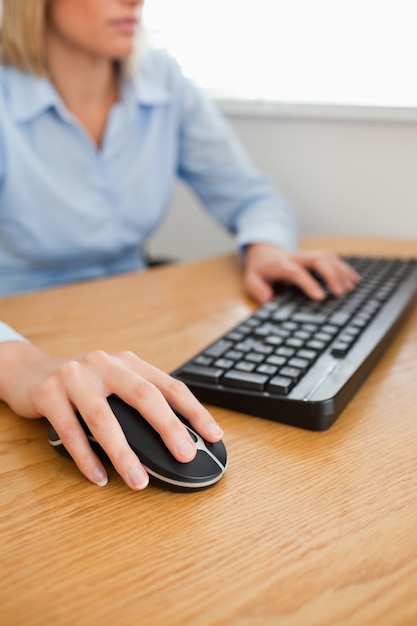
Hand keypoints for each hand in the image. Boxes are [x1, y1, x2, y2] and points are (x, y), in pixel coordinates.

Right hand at [0, 342, 222, 489]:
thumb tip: (177, 440)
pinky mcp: (48, 393)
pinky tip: (99, 477)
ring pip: (103, 418)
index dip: (194, 410)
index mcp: (128, 362)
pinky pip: (69, 431)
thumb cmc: (82, 384)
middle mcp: (104, 364)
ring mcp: (74, 377)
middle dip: (167, 427)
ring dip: (123, 453)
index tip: (214, 434)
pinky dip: (86, 458)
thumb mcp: (114, 383)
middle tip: (185, 455)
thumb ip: (139, 402)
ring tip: (139, 481)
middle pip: (143, 395)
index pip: (169, 385)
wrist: (29, 371)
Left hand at [243, 243, 359, 303]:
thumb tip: (268, 298)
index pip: (297, 272)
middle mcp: (297, 257)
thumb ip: (257, 289)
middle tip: (340, 292)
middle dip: (331, 275)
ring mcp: (308, 255)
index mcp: (281, 265)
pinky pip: (333, 258)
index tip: (320, 297)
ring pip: (328, 257)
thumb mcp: (251, 280)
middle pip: (318, 260)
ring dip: (341, 271)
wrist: (264, 251)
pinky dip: (345, 268)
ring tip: (349, 288)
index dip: (309, 284)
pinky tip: (354, 279)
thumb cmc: (260, 269)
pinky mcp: (316, 256)